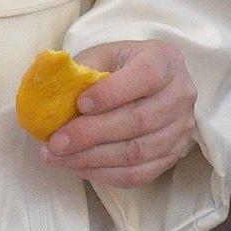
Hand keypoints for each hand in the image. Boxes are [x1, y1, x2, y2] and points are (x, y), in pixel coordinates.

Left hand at [40, 40, 198, 188]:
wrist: (144, 83)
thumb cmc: (117, 67)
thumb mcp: (100, 56)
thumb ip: (80, 72)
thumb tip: (49, 100)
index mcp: (165, 60)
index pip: (146, 76)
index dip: (112, 93)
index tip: (80, 104)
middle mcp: (181, 94)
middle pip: (139, 120)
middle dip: (92, 134)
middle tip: (56, 141)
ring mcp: (181, 129)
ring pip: (138, 152)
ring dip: (92, 159)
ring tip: (57, 157)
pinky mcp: (173, 156)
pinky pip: (138, 174)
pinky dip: (104, 174)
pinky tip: (77, 166)